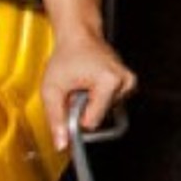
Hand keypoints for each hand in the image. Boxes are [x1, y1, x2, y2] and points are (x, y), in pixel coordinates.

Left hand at [40, 27, 134, 151]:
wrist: (79, 37)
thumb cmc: (67, 56)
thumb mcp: (52, 89)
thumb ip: (55, 118)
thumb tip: (61, 143)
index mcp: (109, 82)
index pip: (93, 121)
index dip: (76, 118)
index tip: (70, 103)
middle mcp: (124, 82)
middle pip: (100, 117)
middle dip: (84, 108)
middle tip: (76, 90)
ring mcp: (129, 82)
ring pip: (106, 112)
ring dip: (91, 103)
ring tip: (84, 85)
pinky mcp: (129, 83)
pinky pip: (112, 103)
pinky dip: (99, 98)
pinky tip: (92, 85)